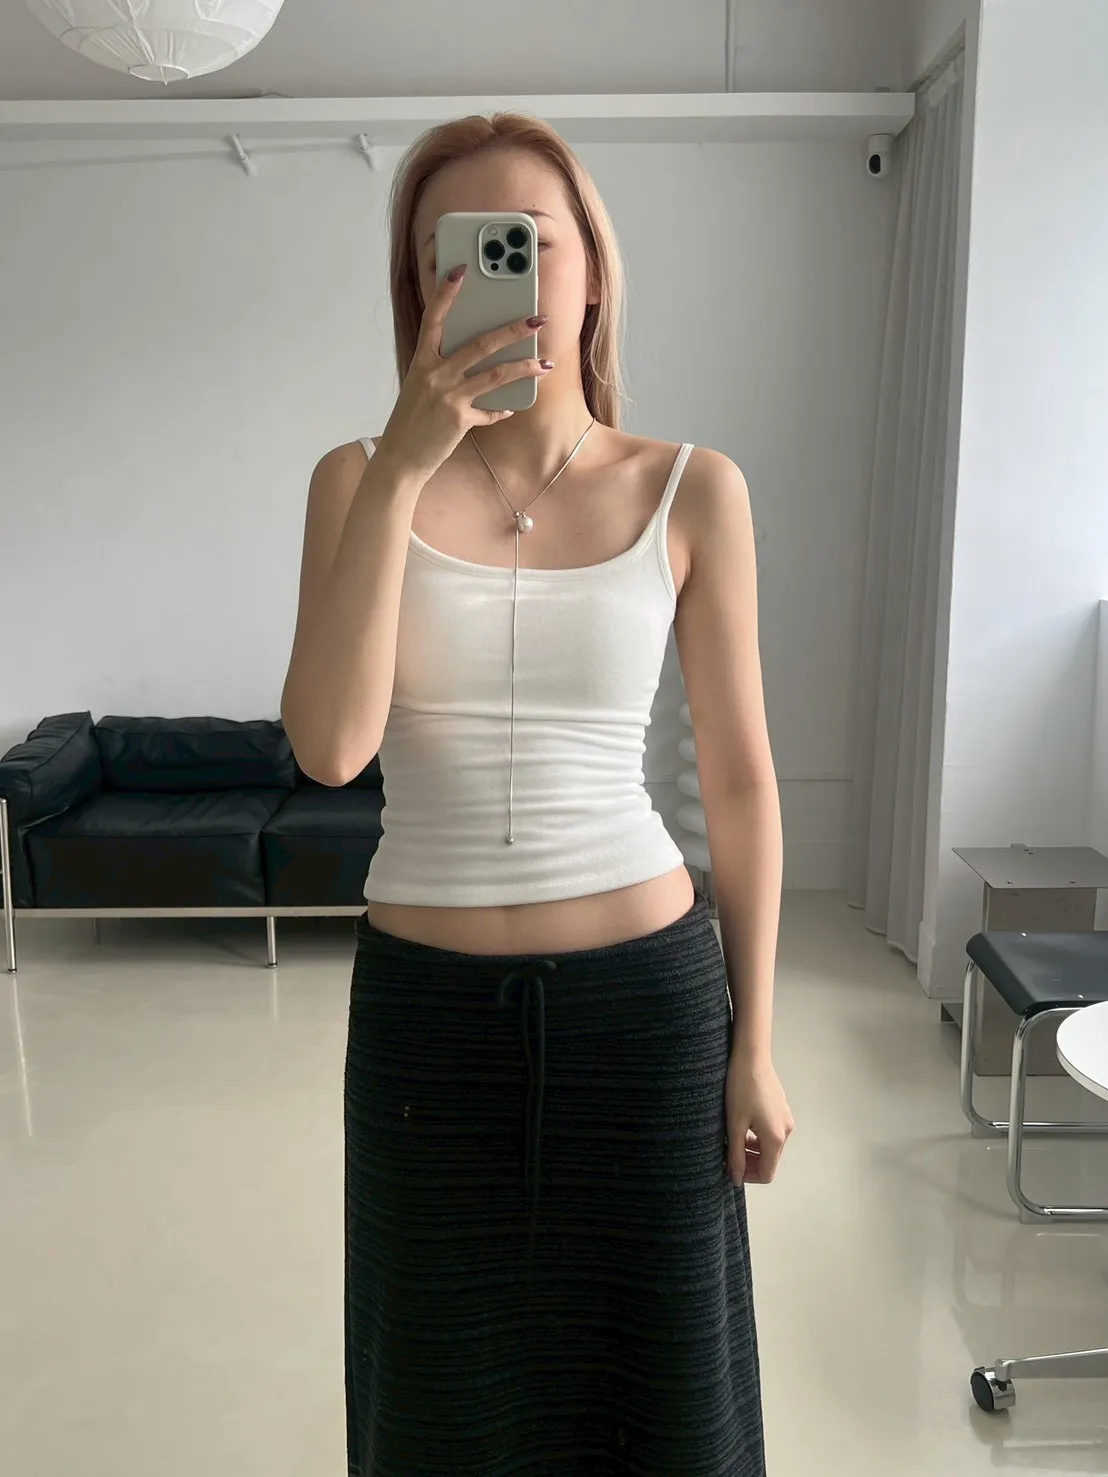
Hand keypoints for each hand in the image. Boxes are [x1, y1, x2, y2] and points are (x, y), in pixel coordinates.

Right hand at [375, 265, 552, 485]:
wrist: (400, 458)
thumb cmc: (410, 421)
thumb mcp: (420, 387)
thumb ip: (442, 370)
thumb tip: (474, 358)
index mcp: (422, 361)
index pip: (434, 319)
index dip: (446, 294)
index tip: (460, 271)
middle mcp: (434, 374)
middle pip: (480, 344)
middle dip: (513, 330)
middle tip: (536, 320)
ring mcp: (448, 397)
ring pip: (495, 374)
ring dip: (524, 367)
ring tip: (545, 363)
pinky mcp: (460, 419)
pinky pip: (490, 410)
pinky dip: (502, 408)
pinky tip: (511, 406)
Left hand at [723, 1053, 793, 1185]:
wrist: (751, 1056)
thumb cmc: (741, 1088)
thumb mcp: (735, 1125)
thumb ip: (736, 1155)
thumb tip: (736, 1179)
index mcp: (776, 1138)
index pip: (767, 1173)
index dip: (747, 1176)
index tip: (729, 1168)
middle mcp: (786, 1131)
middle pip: (769, 1160)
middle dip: (748, 1162)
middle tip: (726, 1154)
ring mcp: (785, 1118)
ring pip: (769, 1145)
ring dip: (751, 1148)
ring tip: (731, 1139)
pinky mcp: (781, 1108)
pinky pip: (770, 1131)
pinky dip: (756, 1135)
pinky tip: (741, 1123)